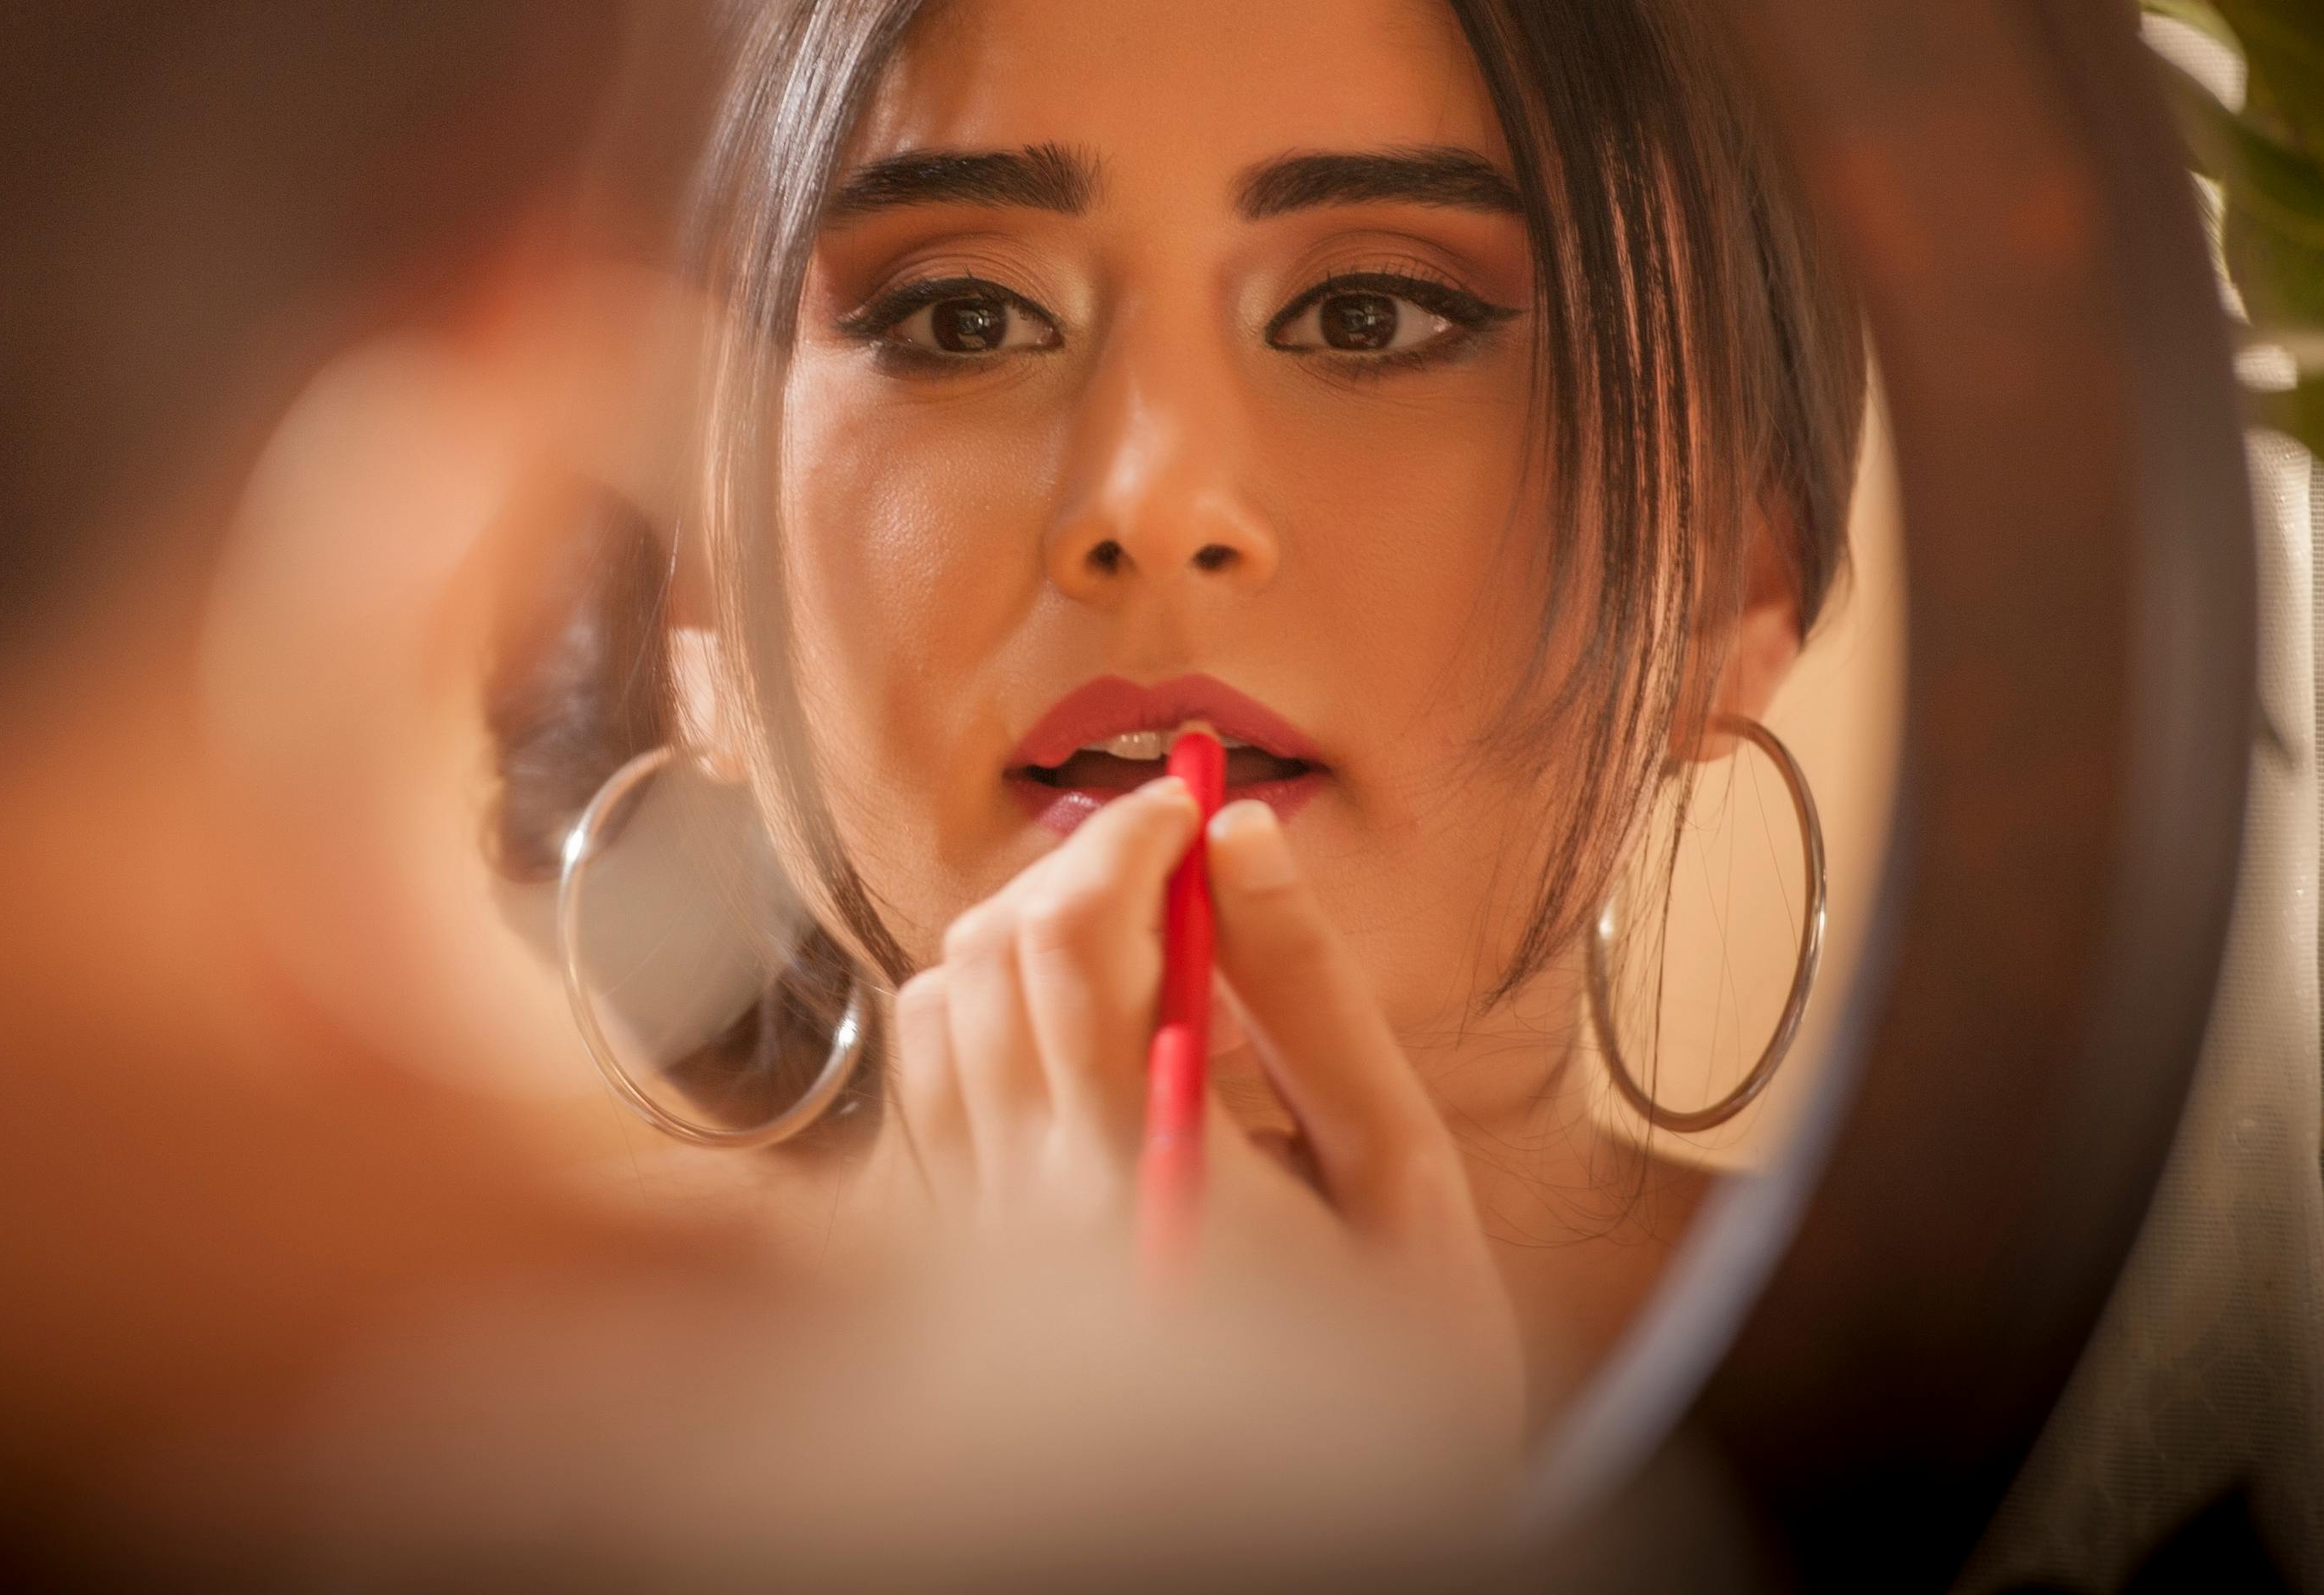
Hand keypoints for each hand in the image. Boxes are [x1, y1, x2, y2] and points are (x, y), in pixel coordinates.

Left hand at [890, 789, 1525, 1449]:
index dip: (1129, 834)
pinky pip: (924, 1091)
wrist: (1325, 1525)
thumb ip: (1314, 997)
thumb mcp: (1398, 1178)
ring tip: (1138, 946)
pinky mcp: (965, 1267)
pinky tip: (1077, 1034)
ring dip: (1025, 939)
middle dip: (1082, 871)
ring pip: (938, 1008)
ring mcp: (983, 1243)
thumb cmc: (1399, 1370)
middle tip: (1179, 863)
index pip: (1075, 936)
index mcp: (1143, 1177)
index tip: (1195, 800)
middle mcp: (1031, 1208)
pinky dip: (981, 1018)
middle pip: (991, 953)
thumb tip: (1241, 836)